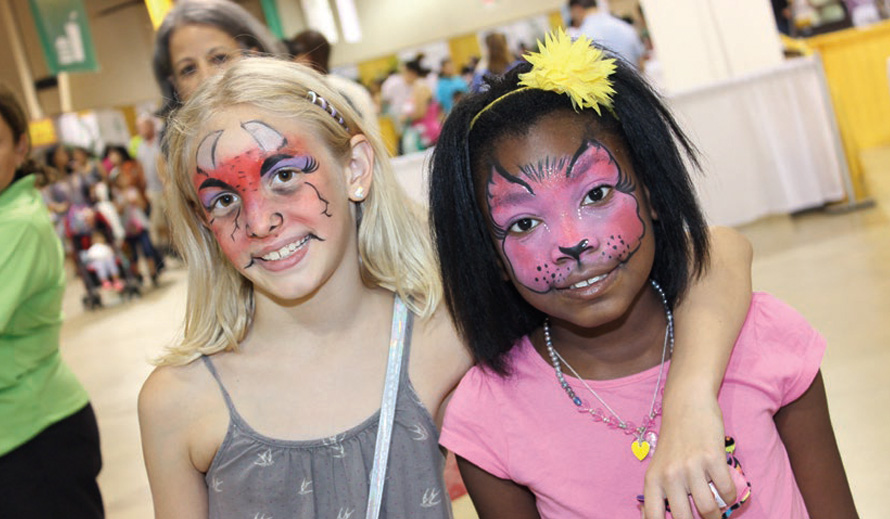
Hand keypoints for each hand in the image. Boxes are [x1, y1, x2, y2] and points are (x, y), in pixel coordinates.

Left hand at [642, 392, 733, 518]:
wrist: (686, 403)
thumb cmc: (674, 439)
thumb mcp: (659, 465)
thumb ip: (661, 491)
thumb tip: (660, 518)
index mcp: (653, 480)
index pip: (653, 518)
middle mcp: (669, 475)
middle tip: (706, 518)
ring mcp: (691, 467)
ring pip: (709, 509)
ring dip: (717, 514)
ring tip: (717, 508)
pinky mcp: (712, 458)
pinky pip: (727, 492)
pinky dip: (730, 496)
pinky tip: (726, 488)